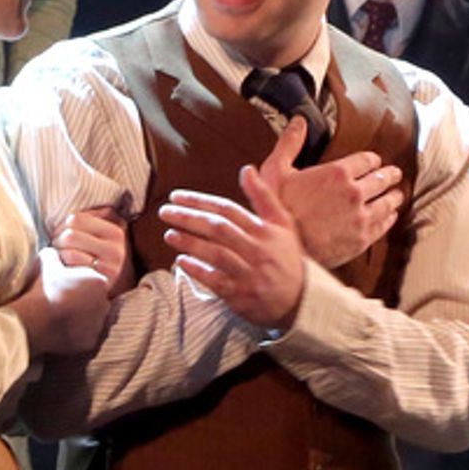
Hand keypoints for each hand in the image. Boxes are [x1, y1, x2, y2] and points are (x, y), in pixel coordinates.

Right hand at [8, 247, 110, 354]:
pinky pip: (84, 337)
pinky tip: (59, 329)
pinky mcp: (89, 343)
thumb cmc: (43, 288)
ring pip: (92, 320)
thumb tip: (52, 251)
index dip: (80, 283)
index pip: (94, 281)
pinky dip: (75, 334)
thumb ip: (54, 255)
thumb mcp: (46, 262)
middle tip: (63, 301)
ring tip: (61, 316)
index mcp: (99, 282)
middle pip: (96, 301)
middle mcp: (105, 304)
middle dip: (84, 301)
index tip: (66, 286)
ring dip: (80, 318)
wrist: (36, 319)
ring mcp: (98, 325)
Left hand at [52, 206, 133, 296]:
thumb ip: (98, 217)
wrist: (113, 292)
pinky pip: (71, 268)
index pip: (77, 218)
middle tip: (57, 247)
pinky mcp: (98, 282)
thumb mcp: (107, 237)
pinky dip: (62, 266)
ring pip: (68, 250)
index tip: (59, 234)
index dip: (62, 225)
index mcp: (116, 233)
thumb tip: (84, 200)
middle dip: (58, 240)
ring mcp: (108, 267)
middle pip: (70, 235)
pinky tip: (64, 269)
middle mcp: (115, 249)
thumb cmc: (103, 260)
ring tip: (59, 257)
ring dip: (58, 254)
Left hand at [159, 164, 305, 329]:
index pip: (228, 210)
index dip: (200, 201)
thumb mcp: (283, 224)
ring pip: (215, 253)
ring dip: (189, 242)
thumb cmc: (288, 259)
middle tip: (165, 212)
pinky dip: (197, 270)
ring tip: (169, 234)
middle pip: (218, 229)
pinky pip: (215, 280)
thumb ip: (263, 196)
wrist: (302, 300)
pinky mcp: (240, 295)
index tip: (177, 196)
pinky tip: (181, 261)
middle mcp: (257, 250)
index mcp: (265, 230)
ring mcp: (248, 273)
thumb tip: (246, 169)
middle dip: (189, 218)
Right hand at [258, 117, 403, 268]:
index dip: (372, 159)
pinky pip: (384, 225)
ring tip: (396, 194)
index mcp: (337, 173)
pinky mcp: (362, 239)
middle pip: (382, 179)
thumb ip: (290, 144)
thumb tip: (299, 122)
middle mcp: (355, 193)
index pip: (367, 160)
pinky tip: (390, 217)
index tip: (374, 161)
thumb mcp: (276, 171)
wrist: (283, 250)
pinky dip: (389, 218)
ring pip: (388, 202)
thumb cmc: (277, 210)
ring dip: (394, 196)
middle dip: (389, 175)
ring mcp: (361, 217)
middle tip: (393, 174)